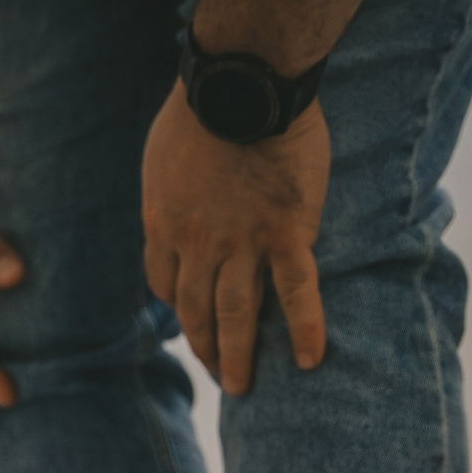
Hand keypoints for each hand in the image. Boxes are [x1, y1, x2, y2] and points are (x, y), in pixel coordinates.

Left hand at [140, 80, 329, 396]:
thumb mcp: (161, 156)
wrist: (239, 85)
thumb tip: (171, 202)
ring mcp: (242, 244)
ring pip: (237, 314)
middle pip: (196, 311)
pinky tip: (310, 362)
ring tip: (242, 388)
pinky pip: (297, 291)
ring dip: (238, 355)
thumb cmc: (198, 108)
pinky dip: (305, 329)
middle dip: (205, 348)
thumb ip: (168, 189)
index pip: (165, 283)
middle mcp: (197, 246)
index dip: (178, 305)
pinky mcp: (287, 233)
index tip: (188, 320)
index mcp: (163, 226)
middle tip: (218, 375)